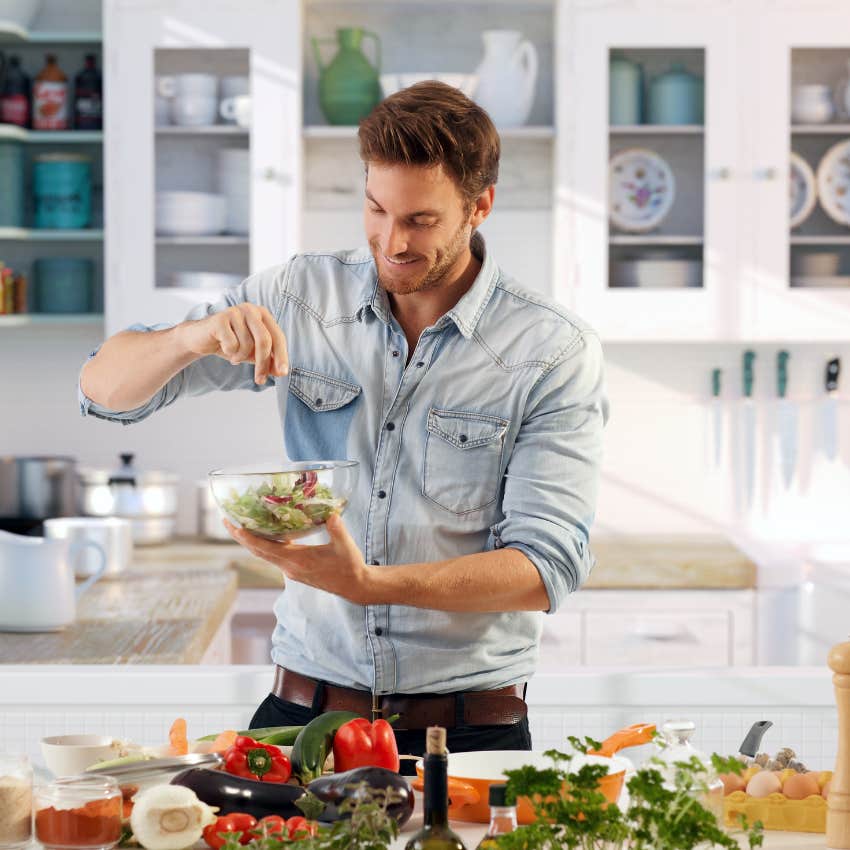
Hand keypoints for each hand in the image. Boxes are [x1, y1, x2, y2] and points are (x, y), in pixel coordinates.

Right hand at [179, 303, 288, 384]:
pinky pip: (232, 345)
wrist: (200, 338)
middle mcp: (251, 309)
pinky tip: (223, 348)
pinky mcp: (220, 319)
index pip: (278, 337)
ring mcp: (235, 312)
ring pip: (247, 345)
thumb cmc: (230, 343)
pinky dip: (229, 352)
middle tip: (259, 380)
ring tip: (233, 355)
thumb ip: (268, 359)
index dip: (281, 356)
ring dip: (240, 357)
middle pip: (264, 341)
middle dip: (263, 363)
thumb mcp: (252, 353)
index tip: (282, 374)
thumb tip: (280, 371)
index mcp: (263, 314)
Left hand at [223, 514, 373, 603]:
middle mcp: (290, 567)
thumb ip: (336, 528)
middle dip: (241, 537)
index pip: (265, 549)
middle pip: (258, 551)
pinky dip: (265, 545)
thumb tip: (330, 512)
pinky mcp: (295, 570)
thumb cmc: (350, 565)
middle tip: (227, 520)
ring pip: (264, 554)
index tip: (234, 525)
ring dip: (250, 541)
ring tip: (239, 525)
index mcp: (298, 561)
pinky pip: (274, 556)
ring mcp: (291, 570)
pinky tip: (266, 533)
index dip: (248, 538)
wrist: (355, 586)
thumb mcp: (345, 545)